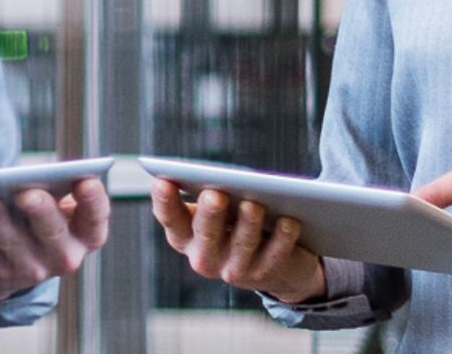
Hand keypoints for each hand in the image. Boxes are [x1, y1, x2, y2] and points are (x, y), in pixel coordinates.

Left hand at [0, 177, 109, 300]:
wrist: (18, 261)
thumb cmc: (41, 215)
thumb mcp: (58, 203)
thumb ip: (52, 188)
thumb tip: (26, 176)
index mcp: (87, 233)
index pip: (96, 216)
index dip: (93, 200)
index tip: (85, 181)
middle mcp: (65, 257)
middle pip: (53, 232)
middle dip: (40, 211)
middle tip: (25, 192)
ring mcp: (33, 272)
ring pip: (14, 247)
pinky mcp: (1, 281)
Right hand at [149, 179, 325, 303]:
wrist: (277, 267)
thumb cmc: (239, 223)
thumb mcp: (224, 210)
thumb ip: (217, 194)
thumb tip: (226, 176)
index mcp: (186, 236)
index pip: (171, 219)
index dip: (164, 202)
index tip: (162, 181)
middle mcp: (204, 257)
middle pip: (206, 233)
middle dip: (210, 213)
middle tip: (214, 194)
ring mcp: (234, 270)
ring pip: (241, 244)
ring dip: (247, 223)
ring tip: (253, 204)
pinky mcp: (264, 275)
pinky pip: (274, 255)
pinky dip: (282, 237)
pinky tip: (289, 221)